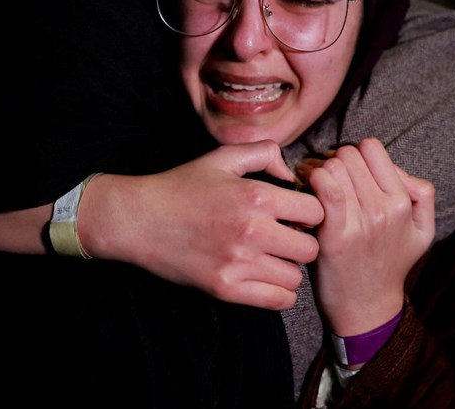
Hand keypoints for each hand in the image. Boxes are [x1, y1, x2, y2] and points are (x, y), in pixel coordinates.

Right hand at [79, 140, 324, 309]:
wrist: (139, 219)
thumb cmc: (181, 187)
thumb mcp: (222, 158)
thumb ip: (263, 153)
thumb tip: (290, 172)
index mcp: (256, 195)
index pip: (315, 211)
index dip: (309, 212)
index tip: (295, 215)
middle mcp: (252, 230)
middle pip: (310, 248)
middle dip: (302, 242)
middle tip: (285, 239)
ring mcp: (238, 263)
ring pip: (295, 277)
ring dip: (287, 268)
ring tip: (271, 258)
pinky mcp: (224, 288)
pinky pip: (276, 301)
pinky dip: (277, 293)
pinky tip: (264, 278)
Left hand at [300, 137, 434, 335]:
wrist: (367, 306)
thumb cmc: (391, 262)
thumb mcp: (424, 230)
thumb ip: (422, 193)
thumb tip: (399, 169)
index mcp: (403, 203)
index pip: (372, 147)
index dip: (357, 154)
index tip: (351, 171)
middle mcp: (384, 209)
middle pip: (349, 154)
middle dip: (336, 161)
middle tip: (332, 179)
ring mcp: (360, 223)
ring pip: (332, 166)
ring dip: (319, 171)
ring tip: (319, 188)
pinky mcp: (334, 236)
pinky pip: (325, 188)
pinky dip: (313, 183)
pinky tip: (311, 195)